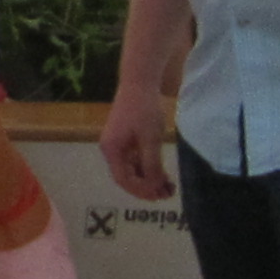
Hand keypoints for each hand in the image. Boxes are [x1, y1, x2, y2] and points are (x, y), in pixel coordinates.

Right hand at [100, 82, 174, 202]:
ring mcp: (117, 144)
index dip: (140, 190)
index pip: (123, 179)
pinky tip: (162, 172)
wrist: (139, 83)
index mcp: (111, 150)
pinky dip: (147, 167)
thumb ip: (152, 164)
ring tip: (168, 186)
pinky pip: (135, 159)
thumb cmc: (144, 110)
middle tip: (167, 194)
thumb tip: (155, 185)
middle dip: (146, 187)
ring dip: (149, 178)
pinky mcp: (125, 138)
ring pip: (132, 169)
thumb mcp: (150, 139)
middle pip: (126, 176)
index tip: (159, 196)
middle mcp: (111, 150)